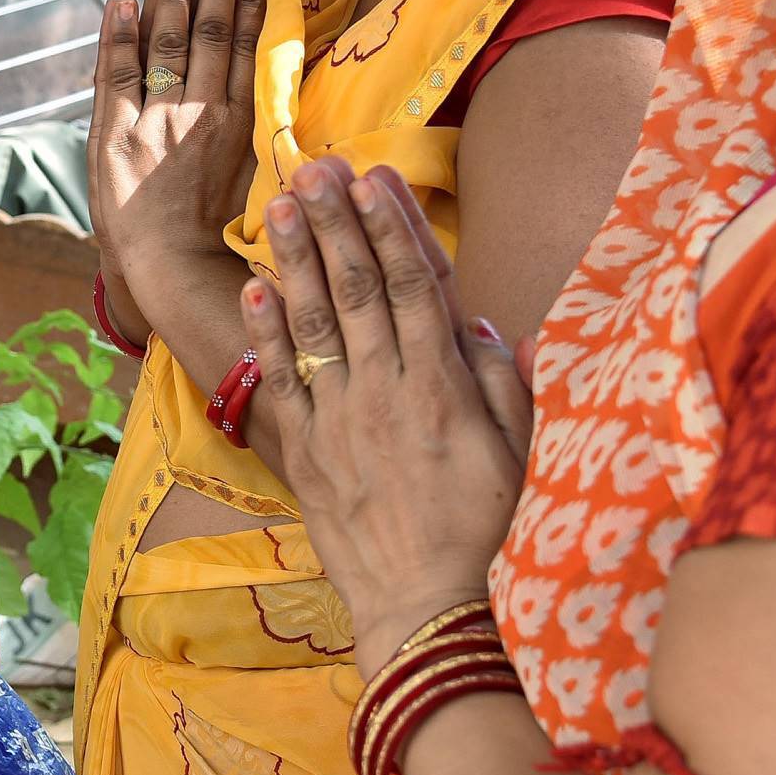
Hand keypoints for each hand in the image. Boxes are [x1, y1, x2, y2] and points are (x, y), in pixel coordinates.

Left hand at [90, 0, 268, 300]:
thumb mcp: (256, 175)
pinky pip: (115, 76)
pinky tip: (121, 1)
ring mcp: (154, 124)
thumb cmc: (220, 230)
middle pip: (210, 34)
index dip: (250, 1)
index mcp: (240, 124)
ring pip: (166, 44)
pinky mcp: (112, 138)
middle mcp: (200, 116)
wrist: (172, 272)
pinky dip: (118, 36)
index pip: (247, 48)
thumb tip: (288, 79)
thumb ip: (266, 125)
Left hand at [237, 157, 533, 672]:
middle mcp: (388, 391)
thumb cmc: (485, 531)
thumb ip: (507, 384)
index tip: (374, 179)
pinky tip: (254, 287)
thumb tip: (489, 323)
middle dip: (335, 223)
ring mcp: (342, 418)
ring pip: (316, 322)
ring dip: (296, 260)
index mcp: (444, 385)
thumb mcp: (521, 454)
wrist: (426, 606)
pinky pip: (282, 381)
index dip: (393, 227)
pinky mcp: (308, 450)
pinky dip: (266, 333)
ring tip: (277, 205)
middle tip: (314, 168)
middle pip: (358, 289)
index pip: (416, 286)